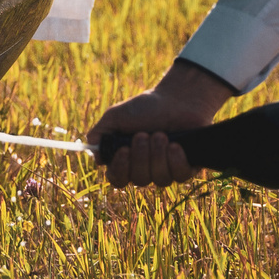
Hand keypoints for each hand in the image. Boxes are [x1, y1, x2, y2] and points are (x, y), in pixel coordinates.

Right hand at [88, 60, 233, 188]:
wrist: (177, 98)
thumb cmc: (146, 107)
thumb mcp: (116, 115)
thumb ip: (100, 133)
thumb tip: (92, 152)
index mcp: (127, 160)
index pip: (118, 179)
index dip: (120, 169)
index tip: (124, 150)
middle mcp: (146, 169)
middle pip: (140, 180)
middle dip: (142, 156)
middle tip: (145, 134)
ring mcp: (167, 170)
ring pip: (160, 179)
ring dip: (158, 155)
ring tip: (162, 134)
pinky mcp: (187, 168)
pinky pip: (179, 176)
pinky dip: (176, 160)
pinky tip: (175, 145)